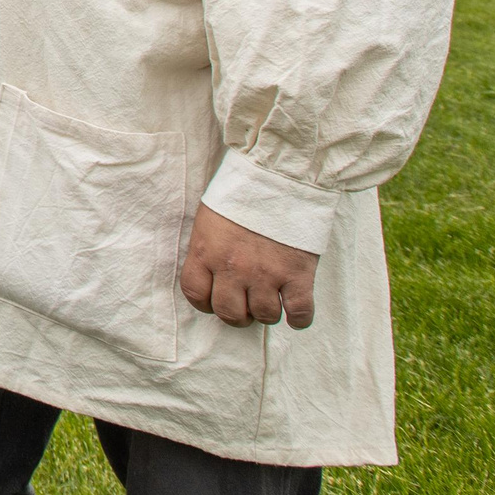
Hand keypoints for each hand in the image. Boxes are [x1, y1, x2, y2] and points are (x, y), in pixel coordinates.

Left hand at [178, 204, 319, 327]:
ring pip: (265, 315)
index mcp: (206, 251)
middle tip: (247, 306)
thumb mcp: (211, 219)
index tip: (216, 300)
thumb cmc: (242, 193)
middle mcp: (233, 267)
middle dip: (237, 315)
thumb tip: (212, 274)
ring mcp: (266, 273)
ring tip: (271, 301)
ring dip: (267, 313)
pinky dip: (299, 319)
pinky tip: (296, 313)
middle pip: (229, 313)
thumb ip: (209, 249)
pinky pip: (299, 312)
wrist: (279, 175)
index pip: (195, 294)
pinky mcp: (297, 273)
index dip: (205, 303)